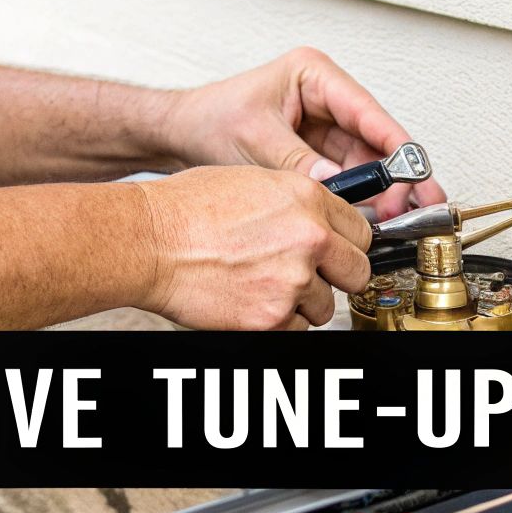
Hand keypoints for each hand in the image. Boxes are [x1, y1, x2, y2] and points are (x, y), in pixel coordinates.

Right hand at [134, 166, 371, 329]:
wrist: (150, 242)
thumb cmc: (185, 210)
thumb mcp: (254, 182)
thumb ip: (297, 204)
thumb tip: (322, 222)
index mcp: (308, 199)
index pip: (361, 232)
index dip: (346, 245)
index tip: (336, 254)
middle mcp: (310, 239)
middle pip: (356, 273)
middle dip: (336, 277)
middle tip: (309, 276)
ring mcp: (293, 282)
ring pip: (324, 306)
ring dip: (301, 302)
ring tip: (262, 285)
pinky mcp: (272, 318)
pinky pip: (296, 330)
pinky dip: (277, 323)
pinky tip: (249, 301)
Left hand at [165, 47, 447, 219]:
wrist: (179, 136)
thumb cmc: (208, 121)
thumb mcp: (254, 140)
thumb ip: (297, 162)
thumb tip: (333, 185)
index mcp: (313, 75)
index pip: (365, 110)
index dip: (394, 144)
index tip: (415, 172)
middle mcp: (324, 97)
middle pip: (373, 139)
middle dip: (392, 177)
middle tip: (408, 208)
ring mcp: (322, 125)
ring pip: (364, 161)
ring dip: (379, 191)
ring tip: (392, 221)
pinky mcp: (316, 151)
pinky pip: (346, 176)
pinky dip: (358, 198)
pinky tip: (368, 219)